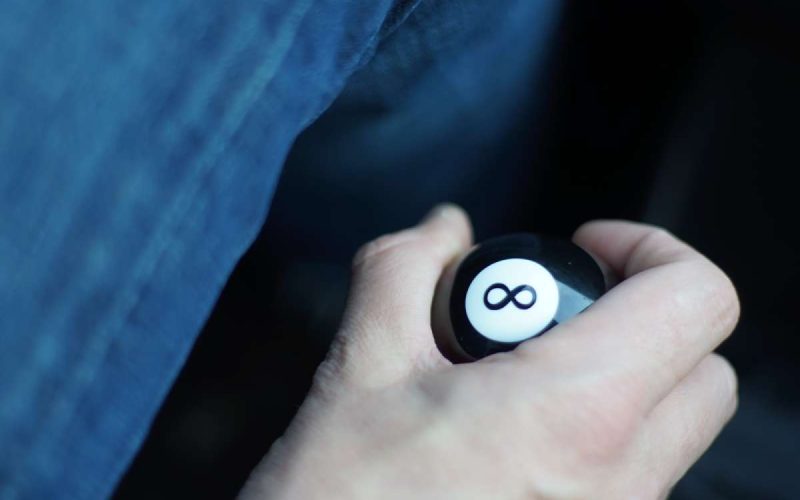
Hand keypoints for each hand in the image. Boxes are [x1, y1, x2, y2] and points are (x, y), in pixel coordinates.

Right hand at [239, 205, 739, 499]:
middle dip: (643, 319)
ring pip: (673, 431)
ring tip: (518, 383)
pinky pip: (635, 478)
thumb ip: (405, 269)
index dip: (652, 248)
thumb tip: (442, 229)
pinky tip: (512, 441)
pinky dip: (597, 438)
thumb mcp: (360, 367)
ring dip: (619, 382)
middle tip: (556, 315)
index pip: (697, 300)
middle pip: (704, 369)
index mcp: (573, 414)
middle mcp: (620, 483)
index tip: (588, 251)